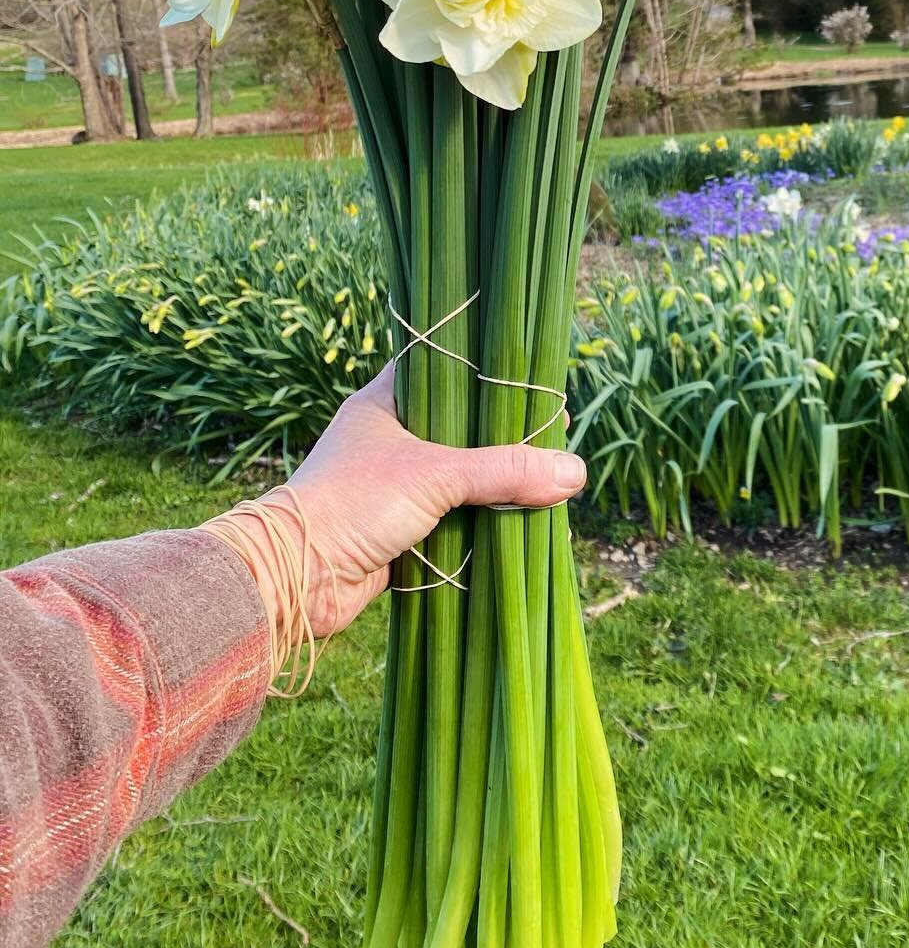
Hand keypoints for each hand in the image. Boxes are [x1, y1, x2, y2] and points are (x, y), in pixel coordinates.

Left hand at [218, 363, 585, 648]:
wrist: (295, 577)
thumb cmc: (352, 503)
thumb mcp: (437, 475)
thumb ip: (505, 471)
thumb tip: (574, 472)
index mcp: (385, 403)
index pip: (445, 370)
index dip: (488, 373)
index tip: (534, 381)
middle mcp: (389, 439)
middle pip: (461, 428)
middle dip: (503, 437)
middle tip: (551, 434)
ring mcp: (393, 486)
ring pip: (459, 477)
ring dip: (494, 484)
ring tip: (544, 477)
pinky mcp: (399, 530)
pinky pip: (453, 518)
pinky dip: (481, 521)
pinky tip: (518, 519)